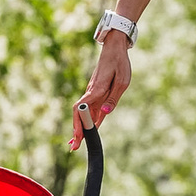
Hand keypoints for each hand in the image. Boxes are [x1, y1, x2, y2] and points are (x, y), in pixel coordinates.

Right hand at [71, 30, 132, 148]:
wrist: (114, 48)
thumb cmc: (120, 63)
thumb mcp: (122, 81)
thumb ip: (113, 99)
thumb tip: (105, 114)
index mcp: (96, 89)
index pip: (82, 108)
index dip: (79, 123)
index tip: (77, 135)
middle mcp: (92, 92)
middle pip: (80, 115)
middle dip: (77, 131)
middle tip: (73, 147)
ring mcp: (93, 93)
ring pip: (85, 114)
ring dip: (80, 129)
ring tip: (75, 144)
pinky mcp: (97, 93)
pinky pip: (91, 110)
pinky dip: (88, 122)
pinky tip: (87, 131)